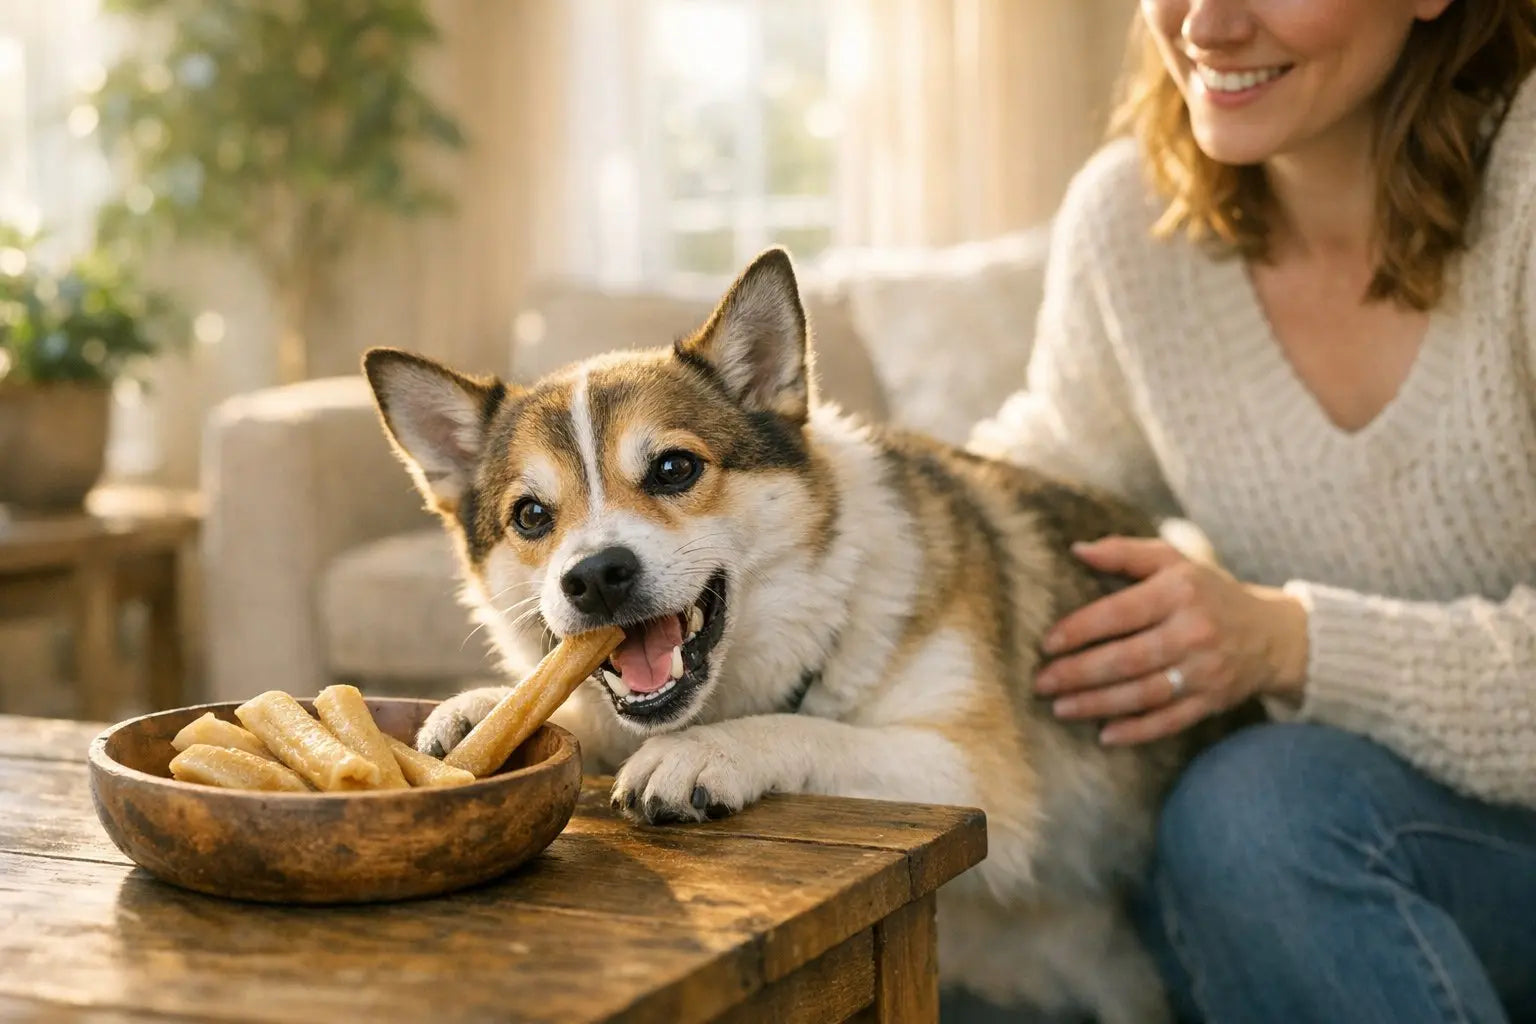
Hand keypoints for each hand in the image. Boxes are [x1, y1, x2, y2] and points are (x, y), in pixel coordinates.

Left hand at [1033, 536, 1309, 744]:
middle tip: (1041, 683)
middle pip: (1127, 658)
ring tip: (1061, 708)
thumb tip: (1076, 549)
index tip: (1047, 644)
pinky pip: (1171, 721)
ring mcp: (1205, 670)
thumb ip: (1125, 553)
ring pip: (1144, 693)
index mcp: (1180, 591)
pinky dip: (1137, 731)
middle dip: (1079, 673)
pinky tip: (1105, 735)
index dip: (1080, 629)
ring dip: (1098, 704)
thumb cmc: (1207, 592)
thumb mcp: (1173, 561)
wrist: (1272, 635)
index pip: (1121, 612)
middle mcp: (1194, 631)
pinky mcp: (1213, 701)